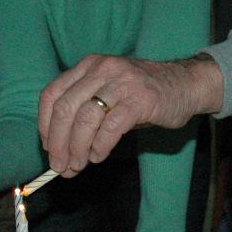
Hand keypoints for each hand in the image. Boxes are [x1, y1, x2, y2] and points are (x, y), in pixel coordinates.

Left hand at [38, 54, 222, 176]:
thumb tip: (61, 148)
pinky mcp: (141, 99)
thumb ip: (85, 111)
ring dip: (77, 148)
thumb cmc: (143, 94)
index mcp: (88, 66)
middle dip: (58, 143)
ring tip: (77, 165)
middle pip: (65, 109)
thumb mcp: (108, 91)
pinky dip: (100, 145)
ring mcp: (122, 82)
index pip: (52, 94)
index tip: (49, 148)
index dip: (45, 125)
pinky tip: (98, 155)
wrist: (186, 84)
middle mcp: (102, 69)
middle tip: (60, 165)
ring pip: (85, 118)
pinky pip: (111, 126)